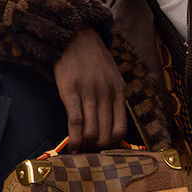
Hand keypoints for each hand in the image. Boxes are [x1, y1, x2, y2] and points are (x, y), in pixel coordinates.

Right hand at [53, 27, 126, 149]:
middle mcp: (106, 94)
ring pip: (91, 131)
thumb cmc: (92, 58)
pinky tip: (71, 146)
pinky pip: (75, 122)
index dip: (111, 145)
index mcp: (118, 92)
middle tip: (88, 155)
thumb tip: (109, 123)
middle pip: (105, 133)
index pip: (120, 128)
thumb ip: (112, 97)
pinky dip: (74, 138)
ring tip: (79, 151)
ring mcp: (89, 93)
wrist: (75, 36)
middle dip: (97, 149)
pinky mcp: (70, 91)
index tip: (103, 151)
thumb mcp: (111, 76)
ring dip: (85, 147)